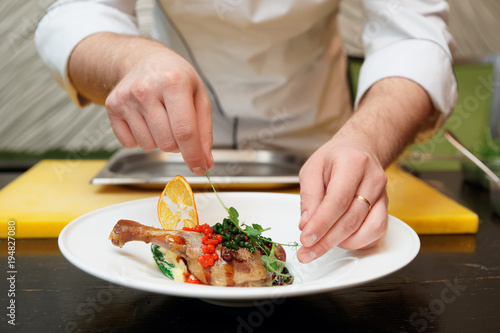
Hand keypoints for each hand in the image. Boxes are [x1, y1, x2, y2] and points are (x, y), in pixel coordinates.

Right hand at [105, 48, 213, 174]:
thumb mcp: (199, 96)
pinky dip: (141, 139)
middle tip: (179, 127)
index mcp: (174, 81)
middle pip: (167, 143)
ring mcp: (126, 98)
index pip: (185, 131)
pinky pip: (130, 143)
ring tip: (162, 119)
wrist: (145, 60)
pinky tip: (145, 120)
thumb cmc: (176, 78)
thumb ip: (205, 131)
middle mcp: (146, 89)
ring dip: (160, 141)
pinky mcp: (111, 106)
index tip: (200, 168)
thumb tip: (204, 161)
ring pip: (149, 146)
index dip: (194, 155)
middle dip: (179, 145)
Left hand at [297, 138, 388, 262]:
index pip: (338, 200)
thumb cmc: (335, 158)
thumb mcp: (312, 169)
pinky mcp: (385, 208)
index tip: (306, 239)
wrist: (359, 149)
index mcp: (353, 163)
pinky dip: (359, 242)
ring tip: (322, 244)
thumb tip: (307, 224)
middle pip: (352, 219)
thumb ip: (309, 196)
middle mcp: (372, 179)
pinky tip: (341, 241)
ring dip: (343, 243)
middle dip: (327, 241)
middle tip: (307, 252)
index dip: (321, 223)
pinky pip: (377, 232)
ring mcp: (382, 194)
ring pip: (368, 230)